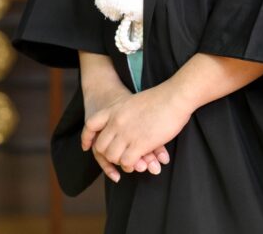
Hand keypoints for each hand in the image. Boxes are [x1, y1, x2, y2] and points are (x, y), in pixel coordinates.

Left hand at [81, 66, 169, 181]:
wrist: (175, 96)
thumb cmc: (161, 98)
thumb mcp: (134, 102)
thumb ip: (125, 114)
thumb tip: (124, 126)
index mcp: (115, 109)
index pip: (91, 124)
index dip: (88, 137)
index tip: (88, 146)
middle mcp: (117, 121)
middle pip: (100, 145)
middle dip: (108, 154)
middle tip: (118, 156)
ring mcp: (127, 133)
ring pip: (112, 156)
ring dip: (120, 162)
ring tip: (130, 160)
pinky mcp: (139, 144)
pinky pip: (126, 162)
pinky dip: (130, 166)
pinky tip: (138, 162)